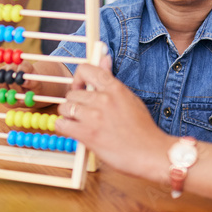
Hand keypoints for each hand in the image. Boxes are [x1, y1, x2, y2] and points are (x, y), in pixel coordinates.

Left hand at [55, 58, 171, 180]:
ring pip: (65, 107)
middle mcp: (103, 99)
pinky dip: (65, 128)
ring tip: (80, 123)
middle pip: (72, 92)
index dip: (78, 78)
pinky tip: (75, 131)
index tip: (80, 87)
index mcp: (114, 88)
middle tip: (83, 112)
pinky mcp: (87, 134)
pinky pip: (62, 124)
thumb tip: (104, 58)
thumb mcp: (129, 98)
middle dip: (74, 102)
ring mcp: (94, 116)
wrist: (149, 153)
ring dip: (69, 116)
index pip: (85, 69)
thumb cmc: (142, 128)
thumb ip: (112, 80)